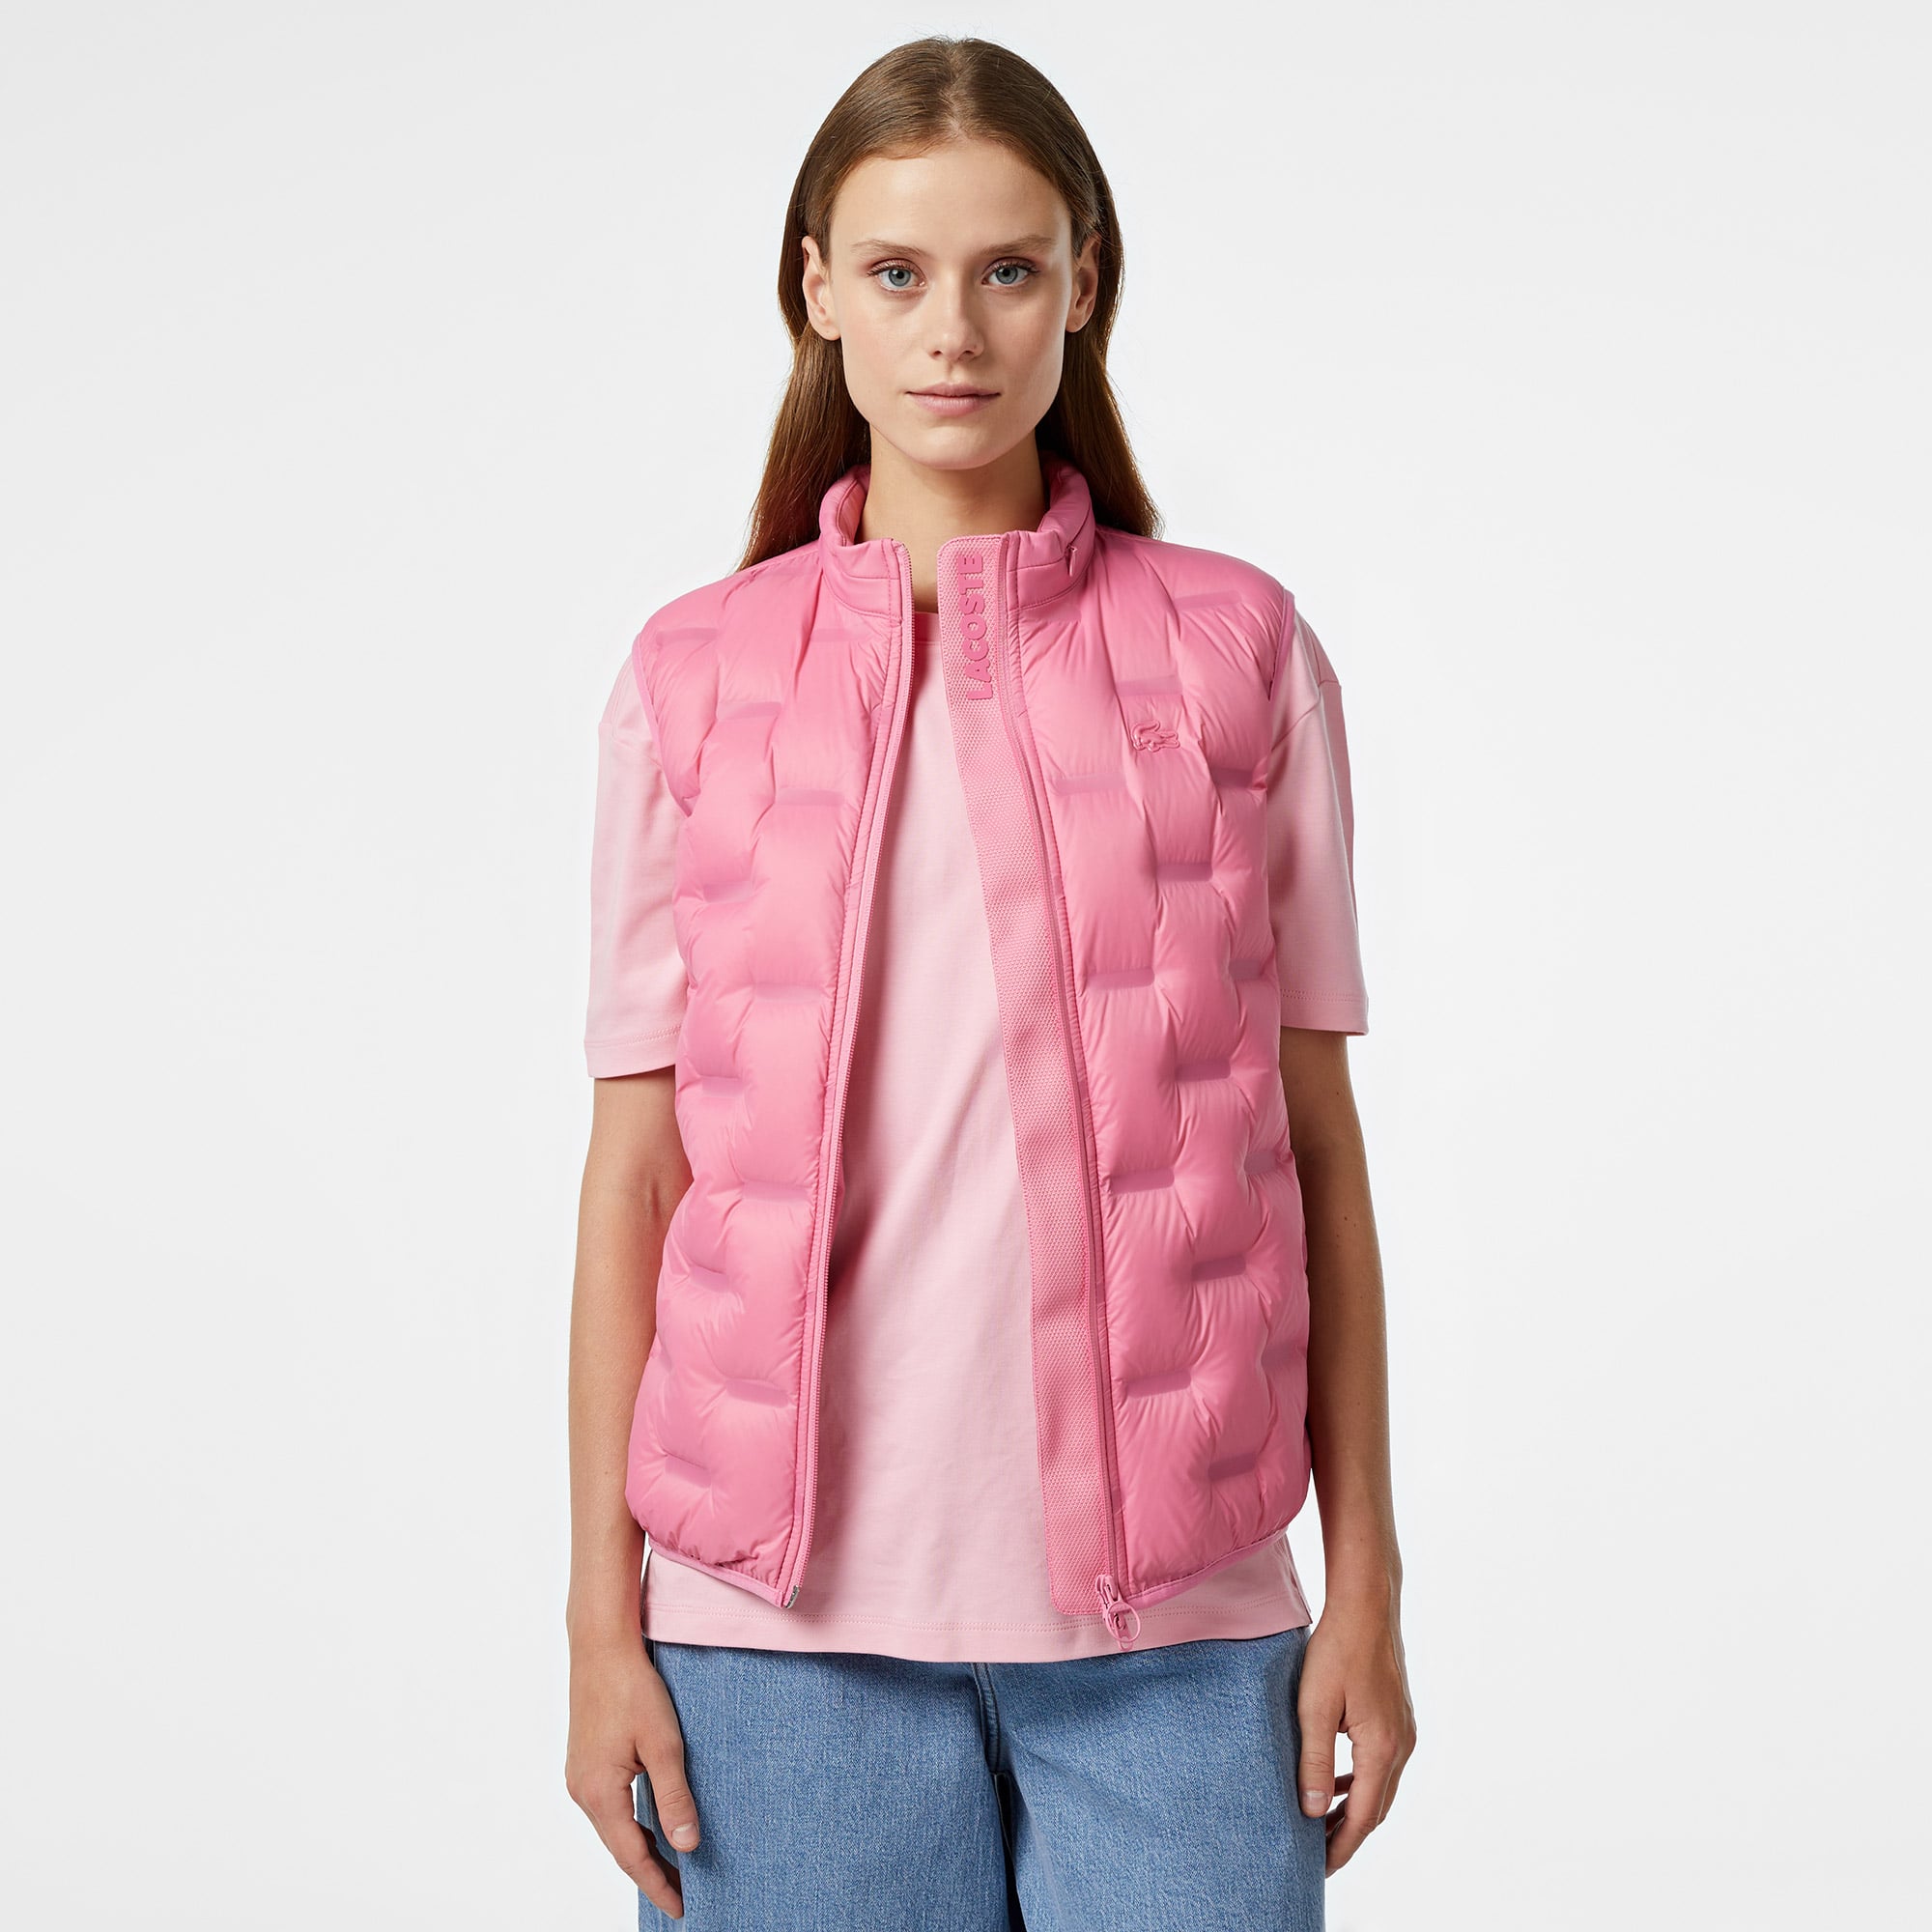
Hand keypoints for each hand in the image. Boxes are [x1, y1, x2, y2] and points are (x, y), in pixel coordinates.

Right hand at [565, 1630, 701, 1918]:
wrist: (601, 1646)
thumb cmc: (633, 1688)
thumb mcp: (664, 1744)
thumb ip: (674, 1798)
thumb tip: (686, 1847)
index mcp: (599, 1793)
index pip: (632, 1856)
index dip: (658, 1884)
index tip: (681, 1909)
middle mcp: (583, 1791)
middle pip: (620, 1847)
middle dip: (651, 1873)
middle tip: (683, 1896)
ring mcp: (580, 1777)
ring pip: (614, 1827)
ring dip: (641, 1848)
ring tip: (673, 1868)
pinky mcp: (585, 1763)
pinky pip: (610, 1807)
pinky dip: (631, 1824)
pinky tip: (650, 1826)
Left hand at [1296, 1589, 1416, 1873]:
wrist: (1367, 1605)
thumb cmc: (1337, 1649)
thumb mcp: (1314, 1706)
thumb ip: (1315, 1761)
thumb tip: (1313, 1811)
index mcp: (1382, 1748)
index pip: (1363, 1817)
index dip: (1341, 1846)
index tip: (1318, 1868)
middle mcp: (1401, 1746)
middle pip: (1377, 1809)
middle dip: (1348, 1835)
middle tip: (1316, 1856)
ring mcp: (1404, 1731)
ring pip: (1381, 1787)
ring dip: (1355, 1809)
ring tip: (1322, 1826)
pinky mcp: (1398, 1717)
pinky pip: (1381, 1765)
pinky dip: (1361, 1782)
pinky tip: (1338, 1783)